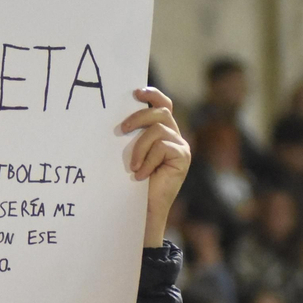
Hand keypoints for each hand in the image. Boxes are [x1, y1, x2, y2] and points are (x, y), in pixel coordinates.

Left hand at [121, 88, 190, 247]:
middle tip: (121, 130)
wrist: (143, 210)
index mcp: (162, 131)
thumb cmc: (131, 183)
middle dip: (138, 116)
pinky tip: (141, 175)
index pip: (163, 104)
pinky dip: (147, 160)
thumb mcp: (130, 153)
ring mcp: (181, 146)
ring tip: (132, 166)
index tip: (136, 92)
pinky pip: (162, 146)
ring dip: (139, 147)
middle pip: (160, 111)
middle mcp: (175, 136)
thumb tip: (119, 117)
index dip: (152, 94)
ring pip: (157, 129)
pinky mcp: (183, 157)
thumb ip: (132, 135)